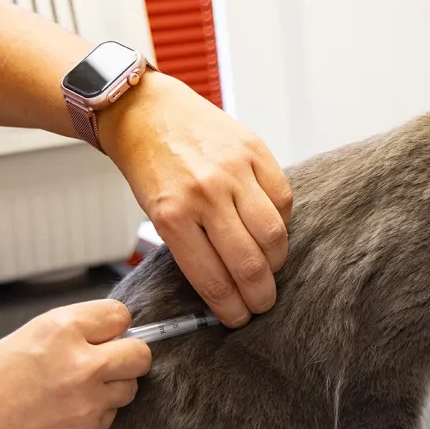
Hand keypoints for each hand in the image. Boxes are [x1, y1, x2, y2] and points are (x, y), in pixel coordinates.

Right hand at [0, 300, 150, 428]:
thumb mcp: (20, 342)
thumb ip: (67, 338)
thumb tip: (104, 338)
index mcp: (60, 330)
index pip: (120, 316)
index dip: (112, 327)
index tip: (105, 336)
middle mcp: (82, 364)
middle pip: (140, 355)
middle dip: (126, 359)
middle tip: (103, 366)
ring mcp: (88, 404)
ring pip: (128, 390)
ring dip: (110, 391)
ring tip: (69, 396)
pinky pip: (108, 420)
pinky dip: (91, 419)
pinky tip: (56, 420)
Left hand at [100, 73, 292, 326]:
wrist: (146, 109)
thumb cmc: (149, 164)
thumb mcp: (155, 211)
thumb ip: (190, 244)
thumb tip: (227, 284)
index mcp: (172, 215)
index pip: (213, 279)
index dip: (232, 308)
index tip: (239, 318)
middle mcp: (205, 194)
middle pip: (249, 263)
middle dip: (260, 296)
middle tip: (261, 304)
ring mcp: (233, 171)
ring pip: (274, 235)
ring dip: (276, 263)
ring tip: (270, 270)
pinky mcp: (254, 151)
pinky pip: (283, 199)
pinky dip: (282, 221)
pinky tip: (270, 228)